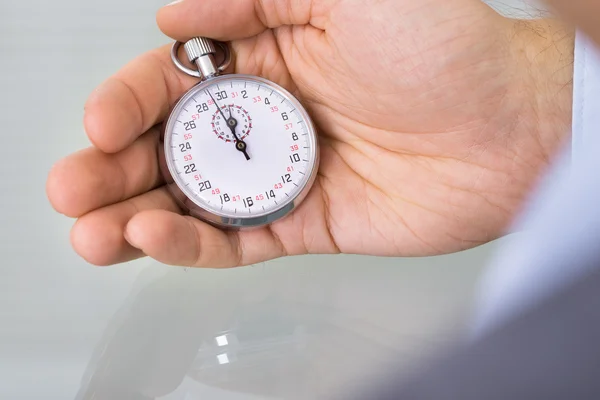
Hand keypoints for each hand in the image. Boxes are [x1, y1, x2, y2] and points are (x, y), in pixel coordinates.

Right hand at [46, 0, 573, 266]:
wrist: (510, 128)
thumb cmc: (446, 51)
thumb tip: (176, 18)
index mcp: (267, 60)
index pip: (173, 84)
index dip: (128, 103)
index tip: (101, 126)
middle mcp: (269, 119)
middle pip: (170, 148)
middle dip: (113, 169)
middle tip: (74, 189)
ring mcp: (283, 176)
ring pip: (192, 201)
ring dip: (136, 215)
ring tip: (94, 231)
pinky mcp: (305, 223)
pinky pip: (238, 240)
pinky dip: (194, 245)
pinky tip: (157, 240)